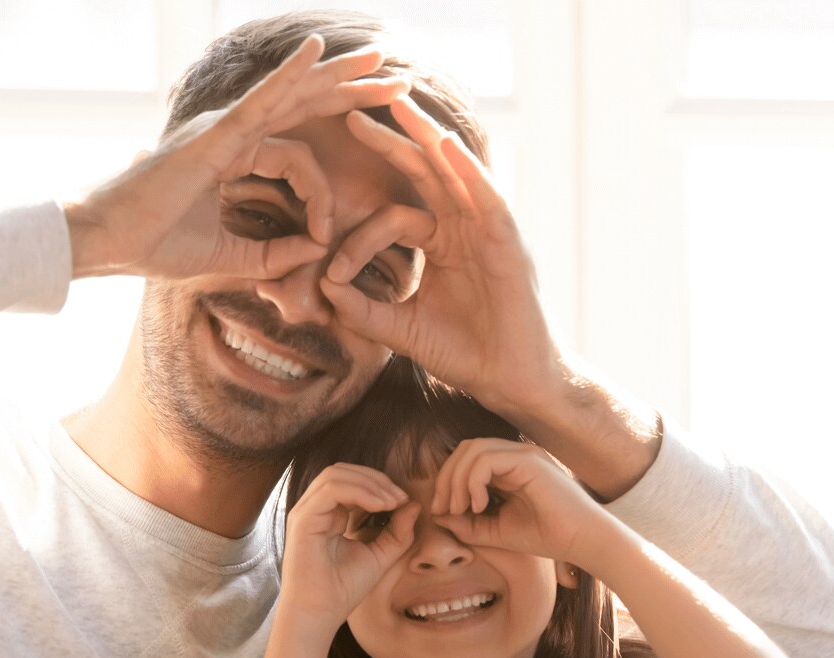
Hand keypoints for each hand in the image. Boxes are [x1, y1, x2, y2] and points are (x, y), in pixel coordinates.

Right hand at [64, 35, 408, 280]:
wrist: (107, 242)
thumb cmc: (152, 244)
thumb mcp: (226, 258)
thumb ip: (271, 257)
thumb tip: (315, 253)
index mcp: (233, 154)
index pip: (297, 156)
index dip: (320, 195)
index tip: (325, 236)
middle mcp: (231, 131)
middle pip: (304, 106)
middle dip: (351, 91)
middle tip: (398, 80)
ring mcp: (224, 126)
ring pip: (294, 96)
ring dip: (340, 76)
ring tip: (383, 58)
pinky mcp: (215, 133)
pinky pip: (261, 99)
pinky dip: (290, 74)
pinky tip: (317, 50)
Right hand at [282, 464, 420, 631]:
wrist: (318, 615)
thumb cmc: (342, 590)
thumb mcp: (380, 557)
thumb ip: (398, 532)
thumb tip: (413, 504)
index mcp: (327, 515)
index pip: (350, 481)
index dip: (379, 484)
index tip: (404, 500)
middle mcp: (313, 509)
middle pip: (343, 471)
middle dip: (376, 478)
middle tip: (400, 497)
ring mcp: (305, 512)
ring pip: (336, 474)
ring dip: (369, 482)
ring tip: (392, 501)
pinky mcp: (303, 519)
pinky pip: (331, 489)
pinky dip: (359, 492)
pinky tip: (380, 505)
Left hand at [317, 98, 557, 416]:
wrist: (510, 380)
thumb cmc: (465, 353)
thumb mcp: (402, 330)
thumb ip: (364, 311)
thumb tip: (323, 290)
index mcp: (440, 242)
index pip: (392, 218)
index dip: (356, 240)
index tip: (331, 273)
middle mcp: (462, 227)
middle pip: (423, 172)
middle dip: (390, 141)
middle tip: (353, 113)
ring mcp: (485, 229)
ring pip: (453, 170)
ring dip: (426, 134)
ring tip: (400, 103)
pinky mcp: (506, 240)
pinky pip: (486, 196)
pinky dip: (467, 169)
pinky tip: (446, 145)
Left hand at [430, 438, 607, 564]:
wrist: (583, 542)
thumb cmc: (546, 537)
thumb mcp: (496, 532)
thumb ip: (467, 523)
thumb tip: (438, 515)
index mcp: (509, 467)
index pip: (467, 458)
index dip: (447, 481)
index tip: (440, 511)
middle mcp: (516, 455)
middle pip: (465, 449)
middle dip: (446, 478)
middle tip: (443, 509)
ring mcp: (524, 454)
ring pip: (473, 450)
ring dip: (457, 480)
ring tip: (460, 509)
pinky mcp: (529, 461)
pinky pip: (486, 460)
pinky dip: (473, 482)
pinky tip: (479, 506)